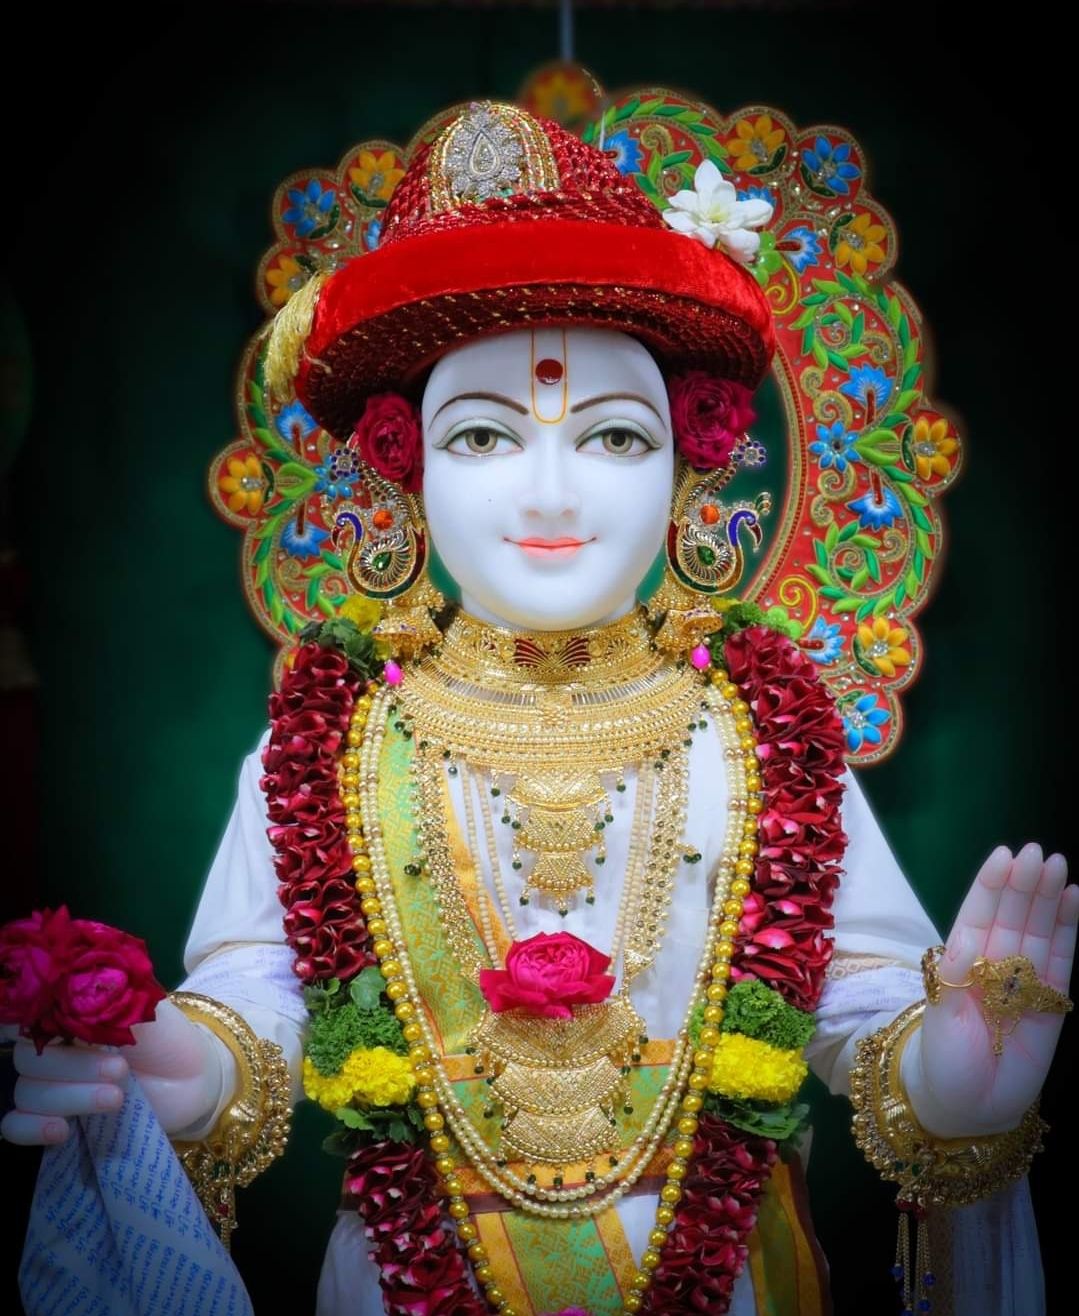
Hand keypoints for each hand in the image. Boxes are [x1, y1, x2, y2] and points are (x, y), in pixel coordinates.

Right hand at [1, 998, 227, 1145]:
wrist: (192, 1079)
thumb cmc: (166, 1037)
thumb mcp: (142, 1008)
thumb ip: (107, 996)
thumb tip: (75, 980)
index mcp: (68, 1016)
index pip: (32, 1018)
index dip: (41, 1025)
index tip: (68, 1035)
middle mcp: (53, 1049)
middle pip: (30, 1061)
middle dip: (73, 1069)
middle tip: (120, 1070)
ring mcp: (53, 1085)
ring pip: (28, 1093)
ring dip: (69, 1097)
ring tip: (116, 1097)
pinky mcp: (56, 1118)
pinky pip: (16, 1127)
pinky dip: (31, 1129)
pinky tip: (61, 1130)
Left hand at [909, 843, 1076, 1136]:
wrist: (968, 1105)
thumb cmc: (942, 1059)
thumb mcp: (939, 1017)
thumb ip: (952, 976)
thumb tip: (963, 935)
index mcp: (962, 961)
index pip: (977, 914)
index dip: (990, 886)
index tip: (1003, 855)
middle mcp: (995, 963)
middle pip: (1012, 915)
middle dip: (1023, 884)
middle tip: (1037, 852)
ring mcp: (1024, 980)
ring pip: (1038, 930)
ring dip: (1046, 898)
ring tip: (1057, 865)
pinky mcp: (1051, 1001)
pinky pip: (1062, 959)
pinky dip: (1069, 930)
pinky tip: (1073, 899)